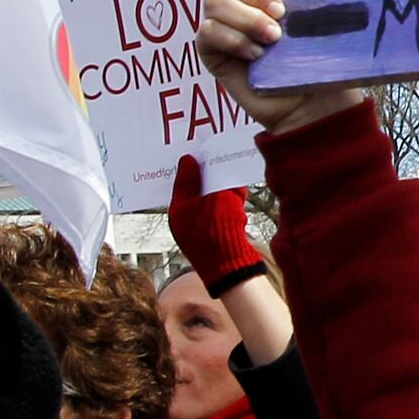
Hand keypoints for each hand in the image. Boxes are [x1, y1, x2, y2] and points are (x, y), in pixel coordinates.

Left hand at [167, 155, 266, 283]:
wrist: (234, 268)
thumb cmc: (219, 231)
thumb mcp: (211, 198)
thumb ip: (199, 178)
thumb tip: (187, 159)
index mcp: (178, 210)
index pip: (181, 180)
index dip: (190, 164)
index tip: (197, 149)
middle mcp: (187, 219)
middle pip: (199, 188)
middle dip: (213, 180)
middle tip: (223, 167)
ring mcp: (203, 228)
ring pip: (215, 199)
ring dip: (227, 194)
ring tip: (235, 197)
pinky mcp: (219, 235)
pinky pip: (226, 213)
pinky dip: (234, 208)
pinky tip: (240, 209)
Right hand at [195, 0, 369, 138]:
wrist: (314, 102)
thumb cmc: (319, 56)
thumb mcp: (321, 16)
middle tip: (282, 14)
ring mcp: (221, 21)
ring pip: (214, 1)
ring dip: (247, 19)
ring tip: (274, 39)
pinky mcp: (211, 48)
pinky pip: (208, 31)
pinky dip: (234, 41)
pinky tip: (257, 56)